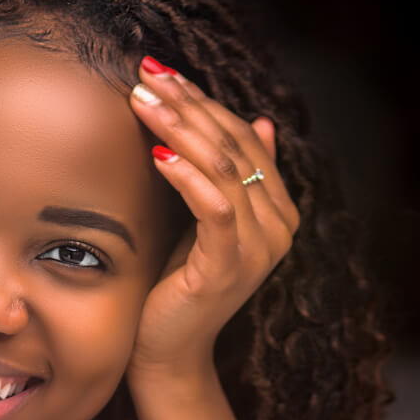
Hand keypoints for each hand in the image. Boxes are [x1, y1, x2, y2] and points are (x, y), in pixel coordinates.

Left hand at [124, 56, 299, 384]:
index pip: (240, 136)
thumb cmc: (174, 282)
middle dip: (186, 104)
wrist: (165, 350)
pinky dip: (186, 176)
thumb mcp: (200, 220)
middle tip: (145, 73)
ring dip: (179, 128)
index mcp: (276, 207)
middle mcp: (277, 224)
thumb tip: (259, 122)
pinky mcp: (230, 266)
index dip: (201, 100)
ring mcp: (259, 246)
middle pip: (232, 145)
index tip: (159, 70)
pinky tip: (157, 152)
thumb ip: (228, 176)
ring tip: (142, 101)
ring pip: (223, 168)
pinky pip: (213, 208)